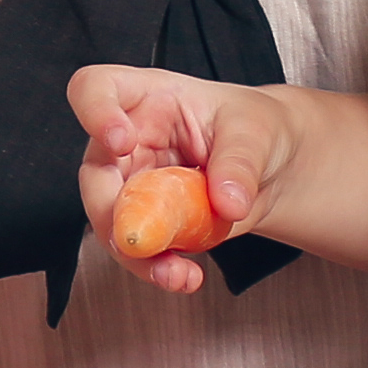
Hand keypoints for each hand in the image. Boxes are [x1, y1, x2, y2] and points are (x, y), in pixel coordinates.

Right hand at [69, 64, 281, 292]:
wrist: (273, 169)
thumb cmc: (255, 130)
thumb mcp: (256, 133)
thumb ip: (240, 163)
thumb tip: (227, 201)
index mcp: (147, 99)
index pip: (95, 90)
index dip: (95, 113)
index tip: (120, 141)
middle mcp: (129, 141)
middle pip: (95, 173)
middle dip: (112, 211)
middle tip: (142, 235)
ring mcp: (133, 184)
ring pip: (110, 222)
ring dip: (137, 255)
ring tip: (176, 273)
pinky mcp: (148, 221)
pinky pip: (138, 249)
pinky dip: (156, 269)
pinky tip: (183, 277)